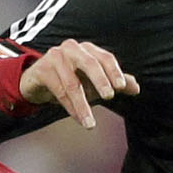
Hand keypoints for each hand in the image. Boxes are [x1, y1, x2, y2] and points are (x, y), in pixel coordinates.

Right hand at [19, 39, 139, 128]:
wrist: (37, 81)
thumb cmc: (69, 78)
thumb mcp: (93, 81)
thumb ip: (115, 82)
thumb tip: (136, 88)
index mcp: (88, 49)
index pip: (105, 58)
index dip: (114, 72)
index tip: (121, 87)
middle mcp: (72, 49)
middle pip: (90, 64)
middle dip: (100, 81)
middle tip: (109, 96)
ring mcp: (55, 57)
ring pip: (72, 84)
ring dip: (82, 105)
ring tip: (90, 123)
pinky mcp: (42, 70)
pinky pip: (58, 90)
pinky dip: (70, 107)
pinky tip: (78, 118)